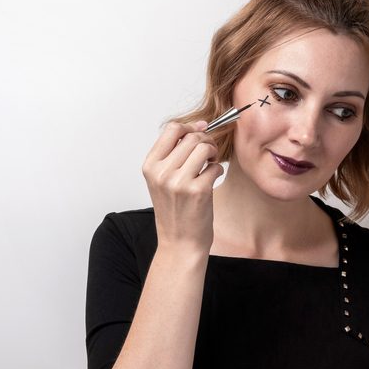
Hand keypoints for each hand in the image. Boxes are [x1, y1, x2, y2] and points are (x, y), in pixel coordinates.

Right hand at [142, 121, 222, 252]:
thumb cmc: (174, 211)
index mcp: (150, 166)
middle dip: (206, 141)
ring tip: (210, 164)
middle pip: (191, 137)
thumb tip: (198, 126)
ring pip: (204, 147)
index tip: (201, 129)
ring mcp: (179, 182)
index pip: (171, 129)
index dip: (190, 126)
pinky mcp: (198, 191)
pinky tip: (212, 179)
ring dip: (213, 153)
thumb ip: (173, 155)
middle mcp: (162, 172)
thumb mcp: (162, 180)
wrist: (180, 242)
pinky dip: (218, 169)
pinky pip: (215, 166)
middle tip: (209, 153)